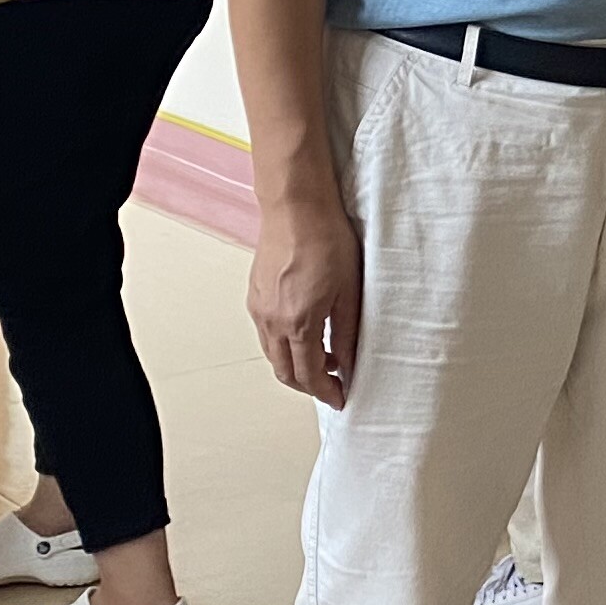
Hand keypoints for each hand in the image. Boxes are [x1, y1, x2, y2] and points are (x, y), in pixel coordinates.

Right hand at [251, 180, 364, 405]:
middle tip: (333, 385)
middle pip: (285, 373)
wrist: (297, 206)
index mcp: (298, 324)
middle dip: (308, 386)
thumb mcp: (350, 291)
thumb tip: (349, 365)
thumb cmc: (327, 240)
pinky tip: (304, 334)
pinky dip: (283, 345)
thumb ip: (347, 334)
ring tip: (323, 360)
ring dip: (294, 366)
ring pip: (273, 355)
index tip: (341, 398)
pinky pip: (266, 334)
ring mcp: (259, 308)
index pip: (310, 376)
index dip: (327, 392)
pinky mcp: (255, 295)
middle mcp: (272, 322)